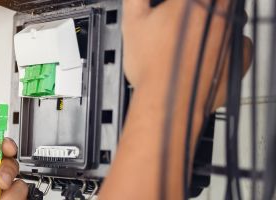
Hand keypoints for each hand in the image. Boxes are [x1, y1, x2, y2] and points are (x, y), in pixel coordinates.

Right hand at [101, 0, 252, 198]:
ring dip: (208, 28)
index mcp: (193, 1)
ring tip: (184, 46)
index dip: (173, 5)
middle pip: (209, 5)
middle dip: (191, 13)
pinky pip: (239, 44)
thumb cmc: (152, 69)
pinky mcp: (241, 57)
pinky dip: (225, 48)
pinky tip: (203, 57)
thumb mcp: (132, 20)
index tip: (167, 9)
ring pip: (224, 21)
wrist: (167, 104)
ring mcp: (233, 37)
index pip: (187, 0)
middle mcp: (219, 14)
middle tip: (173, 26)